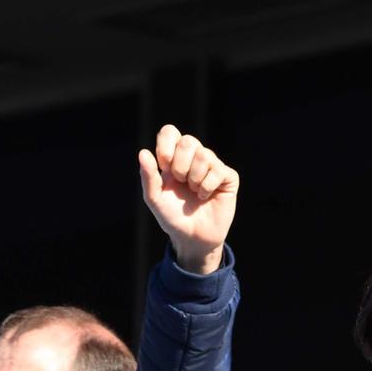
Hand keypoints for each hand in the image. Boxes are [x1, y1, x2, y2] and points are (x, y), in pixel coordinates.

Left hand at [138, 126, 238, 275]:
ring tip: (194, 192)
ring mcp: (213, 166)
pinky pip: (218, 170)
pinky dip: (207, 186)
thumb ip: (148, 177)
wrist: (192, 238)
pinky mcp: (228, 177)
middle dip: (180, 164)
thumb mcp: (155, 199)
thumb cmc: (173, 218)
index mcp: (174, 158)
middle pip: (188, 141)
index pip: (170, 132)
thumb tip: (143, 152)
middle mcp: (194, 158)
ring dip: (194, 178)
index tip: (164, 165)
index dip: (166, 145)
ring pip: (204, 154)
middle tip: (180, 182)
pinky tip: (205, 196)